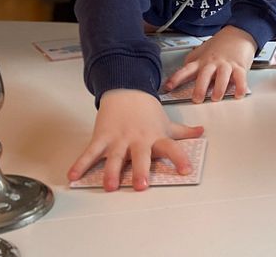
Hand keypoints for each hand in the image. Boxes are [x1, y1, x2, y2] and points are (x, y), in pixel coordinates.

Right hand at [67, 89, 203, 191]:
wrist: (126, 88)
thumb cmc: (147, 110)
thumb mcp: (166, 121)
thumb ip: (183, 131)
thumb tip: (202, 131)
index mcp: (155, 136)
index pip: (171, 148)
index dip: (179, 158)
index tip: (186, 170)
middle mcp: (138, 139)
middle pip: (140, 156)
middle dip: (140, 170)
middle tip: (141, 185)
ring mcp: (119, 138)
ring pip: (114, 157)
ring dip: (111, 172)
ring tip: (109, 186)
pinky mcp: (102, 136)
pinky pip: (91, 152)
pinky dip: (81, 164)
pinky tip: (73, 176)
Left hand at [163, 25, 255, 102]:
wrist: (238, 33)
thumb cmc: (220, 45)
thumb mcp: (202, 52)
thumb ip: (193, 62)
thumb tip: (180, 75)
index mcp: (201, 61)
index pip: (186, 70)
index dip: (176, 78)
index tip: (167, 87)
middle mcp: (212, 63)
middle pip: (204, 74)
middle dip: (200, 87)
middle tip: (197, 99)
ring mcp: (226, 64)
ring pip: (222, 76)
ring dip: (219, 88)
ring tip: (216, 97)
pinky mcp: (239, 66)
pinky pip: (240, 77)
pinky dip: (240, 87)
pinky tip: (238, 94)